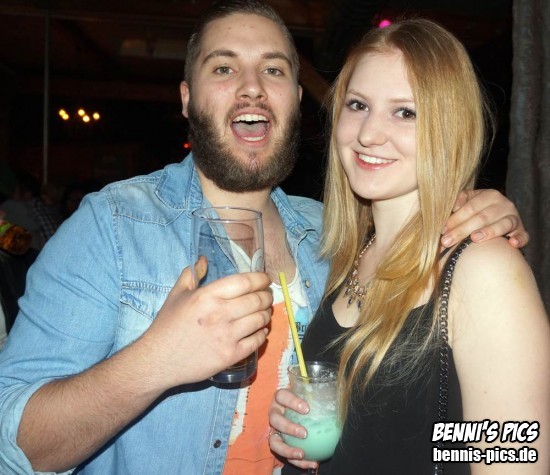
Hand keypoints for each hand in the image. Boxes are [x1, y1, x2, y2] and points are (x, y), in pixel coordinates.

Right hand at [141, 257, 272, 387]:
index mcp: (207, 295)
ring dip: (266, 314)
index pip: (245, 282)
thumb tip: (203, 259)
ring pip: (260, 319)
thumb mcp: (176, 295)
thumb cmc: (167, 326)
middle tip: (267, 296)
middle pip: (257, 300)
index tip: (265, 279)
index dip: (260, 278)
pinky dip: (262, 333)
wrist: (158, 360)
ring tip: (264, 312)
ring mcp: (227, 336)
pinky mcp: (231, 355)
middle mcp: (220, 313)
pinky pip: (257, 341)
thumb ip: (191, 275)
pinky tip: (260, 330)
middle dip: (267, 296)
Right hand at [268, 388, 318, 470]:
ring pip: (274, 441)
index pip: (282, 396)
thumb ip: (319, 393)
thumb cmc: (305, 400)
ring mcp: (274, 429)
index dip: (292, 402)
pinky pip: (284, 455)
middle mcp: (275, 413)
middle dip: (288, 427)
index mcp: (280, 398)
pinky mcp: (278, 444)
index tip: (307, 409)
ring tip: (302, 454)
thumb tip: (337, 392)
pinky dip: (297, 461)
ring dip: (287, 449)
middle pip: (275, 419)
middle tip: (304, 433)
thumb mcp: (309, 394)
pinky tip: (312, 463)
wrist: (296, 410)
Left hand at [441, 189, 528, 248]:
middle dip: (462, 230)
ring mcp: (514, 218)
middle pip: (481, 218)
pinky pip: (523, 235)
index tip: (442, 231)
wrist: (500, 215)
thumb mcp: (469, 200)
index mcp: (489, 195)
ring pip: (502, 225)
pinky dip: (519, 239)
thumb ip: (459, 201)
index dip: (454, 219)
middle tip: (447, 241)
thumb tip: (452, 207)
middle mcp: (504, 204)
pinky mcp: (522, 231)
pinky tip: (511, 244)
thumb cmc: (478, 210)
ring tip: (474, 239)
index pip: (470, 208)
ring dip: (488, 232)